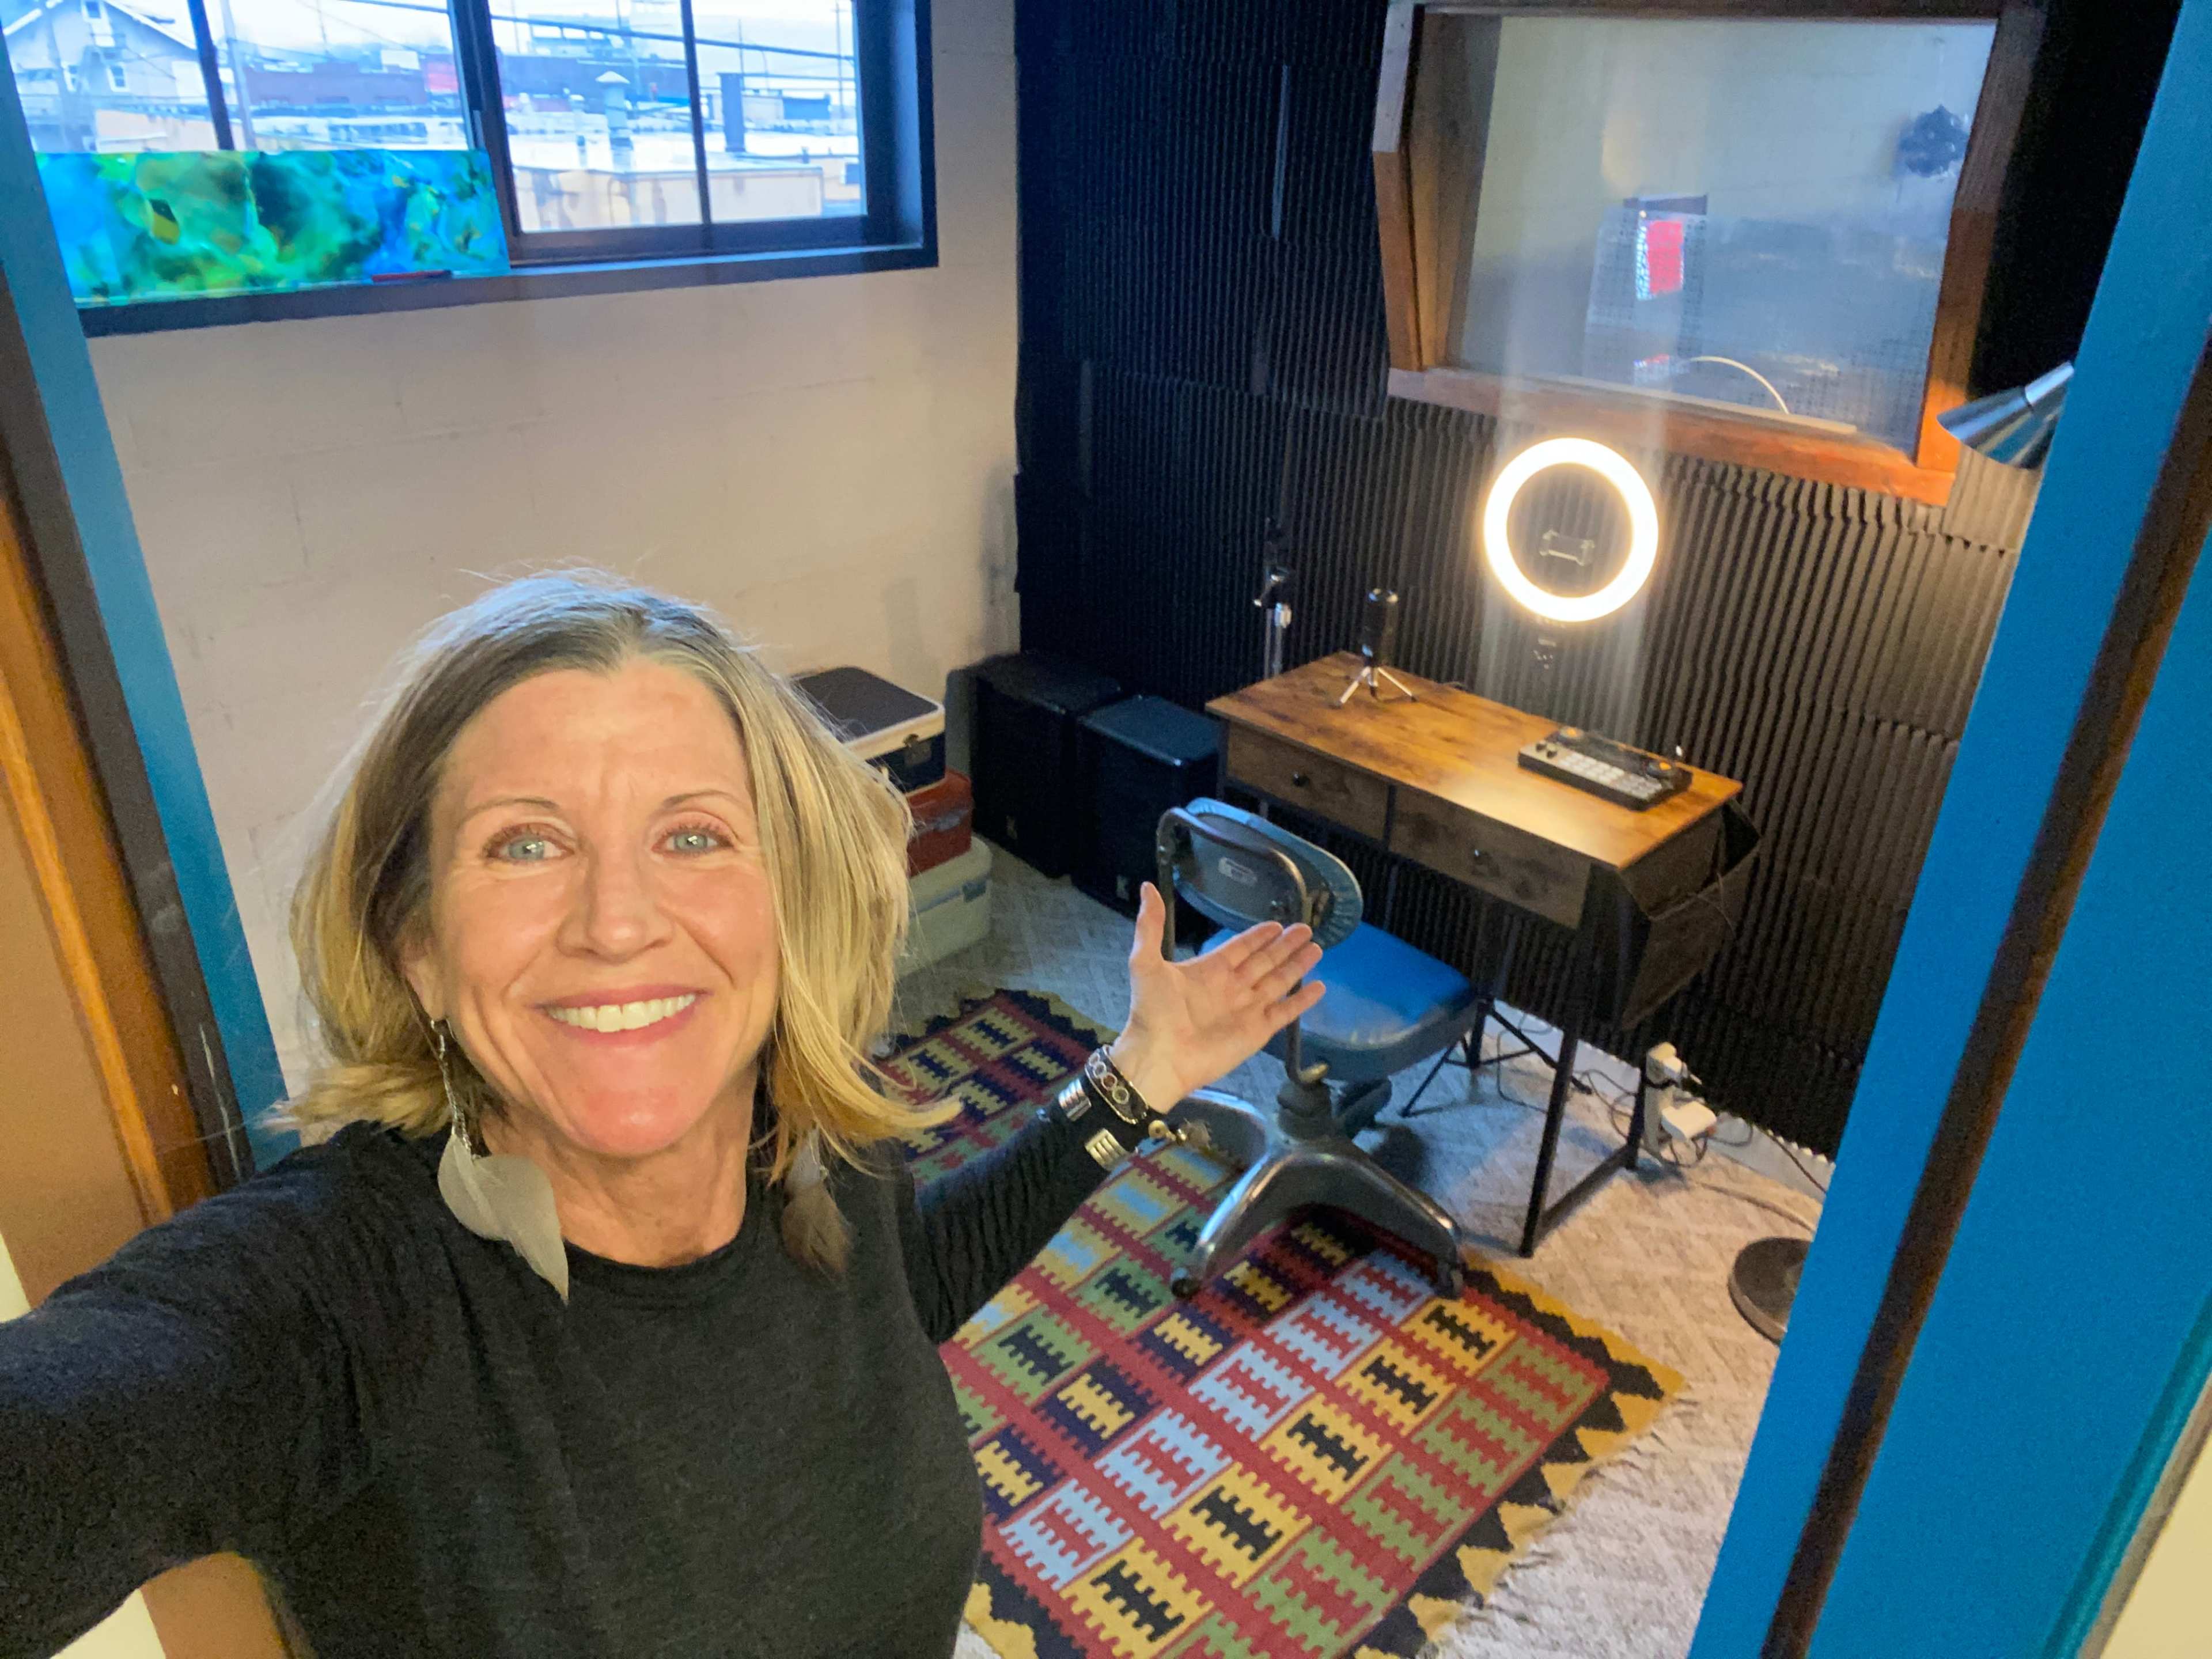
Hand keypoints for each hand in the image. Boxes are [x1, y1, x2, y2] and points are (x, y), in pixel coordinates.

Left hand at [1105, 882, 1326, 1112]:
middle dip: (1285, 945)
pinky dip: (1303, 1000)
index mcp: (1209, 970)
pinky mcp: (1258, 1031)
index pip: (1240, 947)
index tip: (1276, 924)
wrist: (1159, 1057)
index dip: (1258, 936)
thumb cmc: (1153, 1011)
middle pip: (1265, 961)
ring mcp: (1247, 1009)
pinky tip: (1319, 987)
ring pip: (1279, 981)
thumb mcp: (1145, 962)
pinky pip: (1286, 1011)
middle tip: (1305, 929)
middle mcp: (1232, 987)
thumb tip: (1148, 887)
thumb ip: (1150, 926)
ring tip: (1317, 948)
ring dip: (1297, 965)